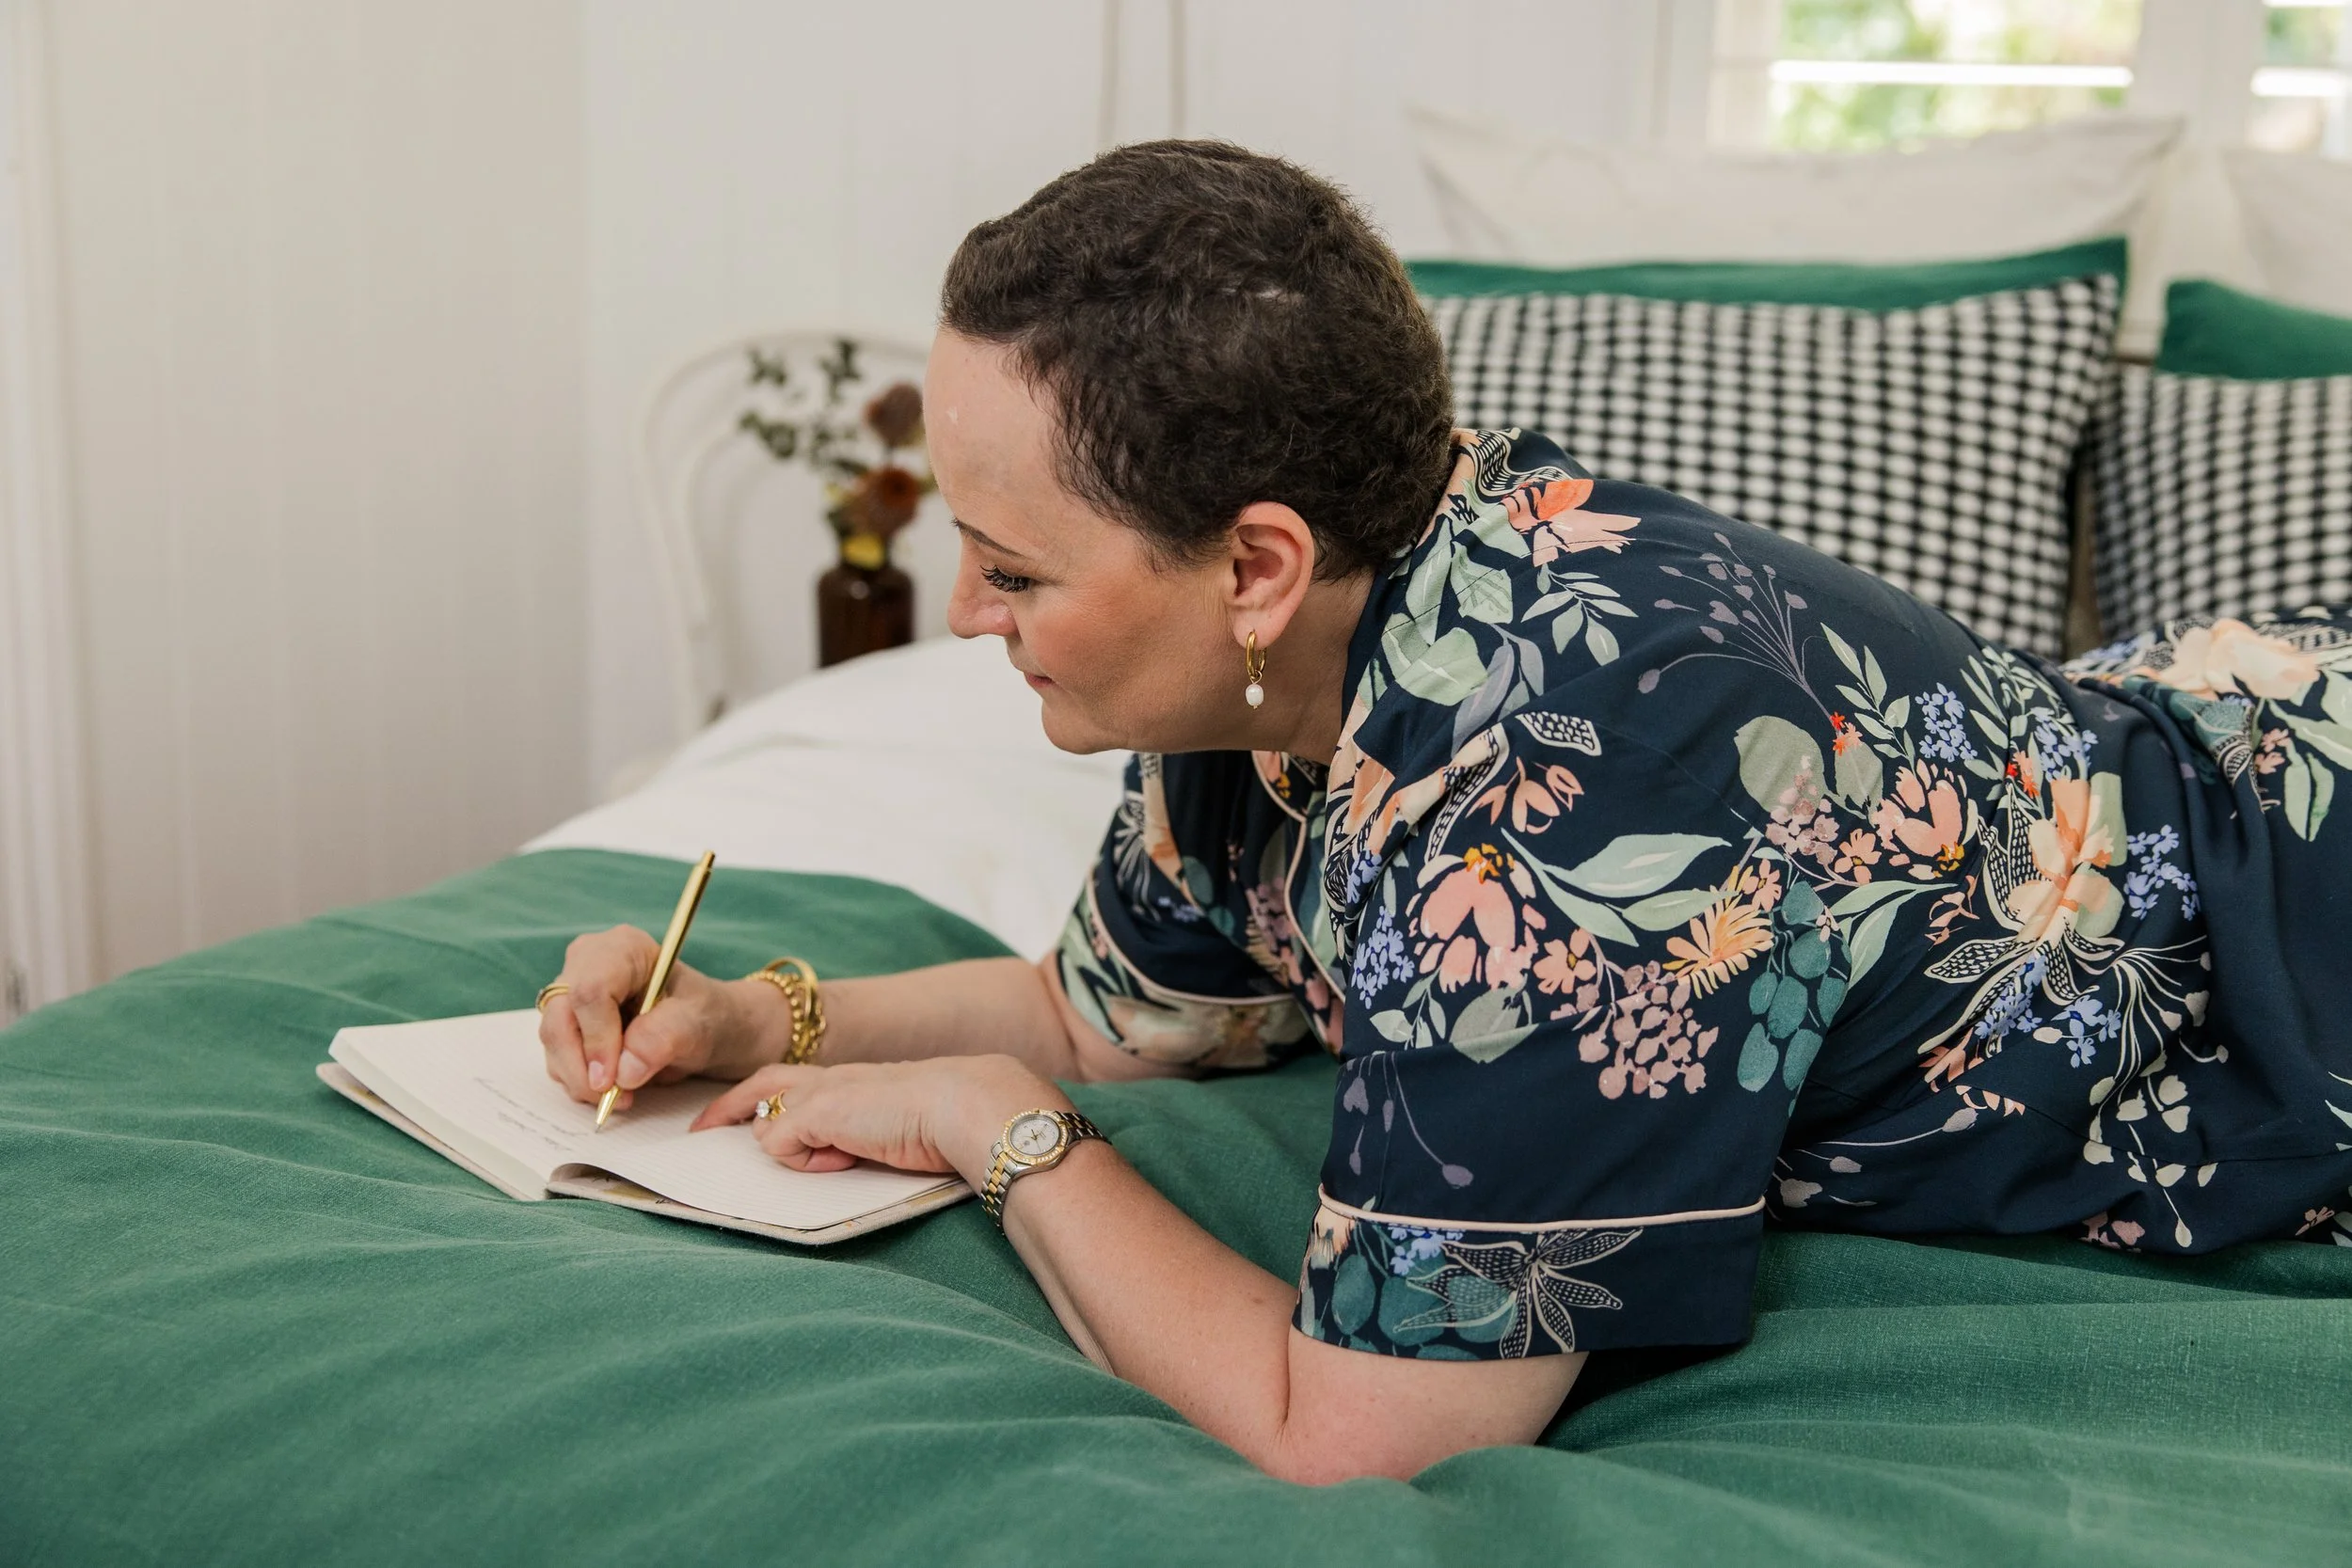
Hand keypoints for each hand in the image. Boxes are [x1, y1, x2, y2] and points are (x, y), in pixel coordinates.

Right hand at [537, 925, 769, 1108]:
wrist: (703, 1028)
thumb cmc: (703, 1016)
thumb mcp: (697, 1024)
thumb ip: (663, 1039)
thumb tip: (625, 1070)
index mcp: (624, 949)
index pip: (591, 990)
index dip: (596, 1039)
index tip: (611, 1079)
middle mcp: (588, 964)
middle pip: (561, 1018)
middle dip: (583, 1068)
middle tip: (612, 1098)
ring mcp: (571, 993)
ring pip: (554, 1042)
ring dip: (581, 1079)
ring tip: (623, 1095)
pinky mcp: (566, 1022)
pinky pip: (557, 1057)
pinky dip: (579, 1080)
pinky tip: (612, 1087)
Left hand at [692, 1055, 1064, 1180]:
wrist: (967, 1105)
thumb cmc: (946, 1122)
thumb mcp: (892, 1130)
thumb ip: (860, 1137)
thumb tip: (834, 1154)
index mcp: (854, 1081)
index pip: (797, 1082)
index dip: (765, 1099)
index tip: (742, 1119)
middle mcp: (833, 1080)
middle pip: (764, 1084)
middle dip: (726, 1107)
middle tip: (701, 1130)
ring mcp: (823, 1093)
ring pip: (767, 1117)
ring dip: (781, 1145)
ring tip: (804, 1159)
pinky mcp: (818, 1111)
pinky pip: (781, 1142)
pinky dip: (804, 1159)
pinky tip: (844, 1159)